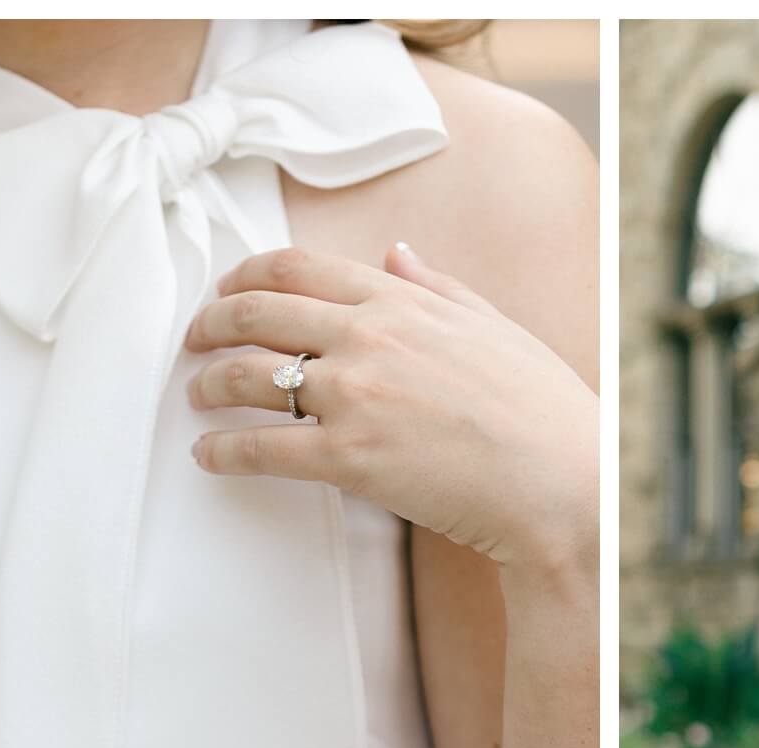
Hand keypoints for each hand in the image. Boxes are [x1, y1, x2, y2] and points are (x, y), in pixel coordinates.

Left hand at [182, 244, 597, 571]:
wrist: (564, 484)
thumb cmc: (543, 412)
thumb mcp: (495, 328)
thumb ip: (437, 286)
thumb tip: (394, 252)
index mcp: (402, 301)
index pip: (297, 268)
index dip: (246, 275)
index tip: (227, 291)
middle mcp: (369, 337)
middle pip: (256, 312)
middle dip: (210, 324)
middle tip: (194, 342)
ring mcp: (356, 396)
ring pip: (247, 376)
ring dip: (207, 383)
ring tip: (195, 396)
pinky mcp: (350, 459)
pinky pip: (261, 449)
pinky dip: (223, 450)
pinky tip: (208, 455)